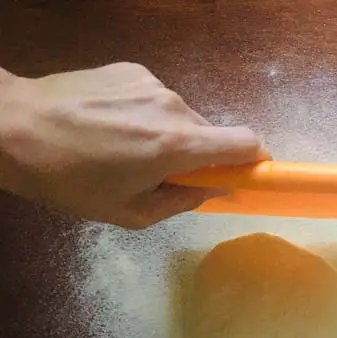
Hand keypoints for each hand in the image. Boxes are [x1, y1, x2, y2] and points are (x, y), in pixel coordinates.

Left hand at [0, 62, 268, 227]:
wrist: (11, 126)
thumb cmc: (69, 180)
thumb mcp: (129, 212)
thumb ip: (183, 201)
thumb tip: (216, 189)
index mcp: (177, 145)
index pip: (247, 142)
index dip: (255, 160)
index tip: (245, 174)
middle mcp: (173, 106)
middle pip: (212, 133)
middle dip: (198, 155)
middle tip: (160, 174)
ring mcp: (152, 83)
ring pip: (182, 117)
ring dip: (169, 135)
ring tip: (124, 148)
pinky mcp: (132, 69)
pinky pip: (156, 99)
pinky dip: (146, 115)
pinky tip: (111, 125)